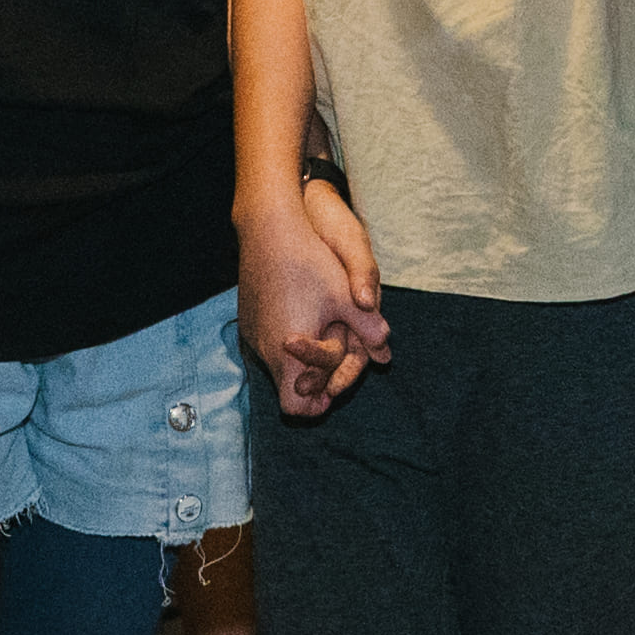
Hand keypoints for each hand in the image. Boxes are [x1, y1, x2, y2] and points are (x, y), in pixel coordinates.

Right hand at [239, 180, 389, 419]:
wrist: (268, 227)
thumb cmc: (310, 262)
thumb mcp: (346, 298)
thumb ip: (367, 329)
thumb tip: (387, 355)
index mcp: (288, 353)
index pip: (295, 407)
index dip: (316, 406)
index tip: (333, 392)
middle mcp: (265, 349)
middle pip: (286, 388)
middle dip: (313, 381)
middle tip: (335, 365)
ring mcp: (252, 334)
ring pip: (277, 365)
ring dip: (300, 361)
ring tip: (324, 337)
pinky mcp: (247, 319)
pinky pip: (267, 345)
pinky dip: (285, 344)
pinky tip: (304, 321)